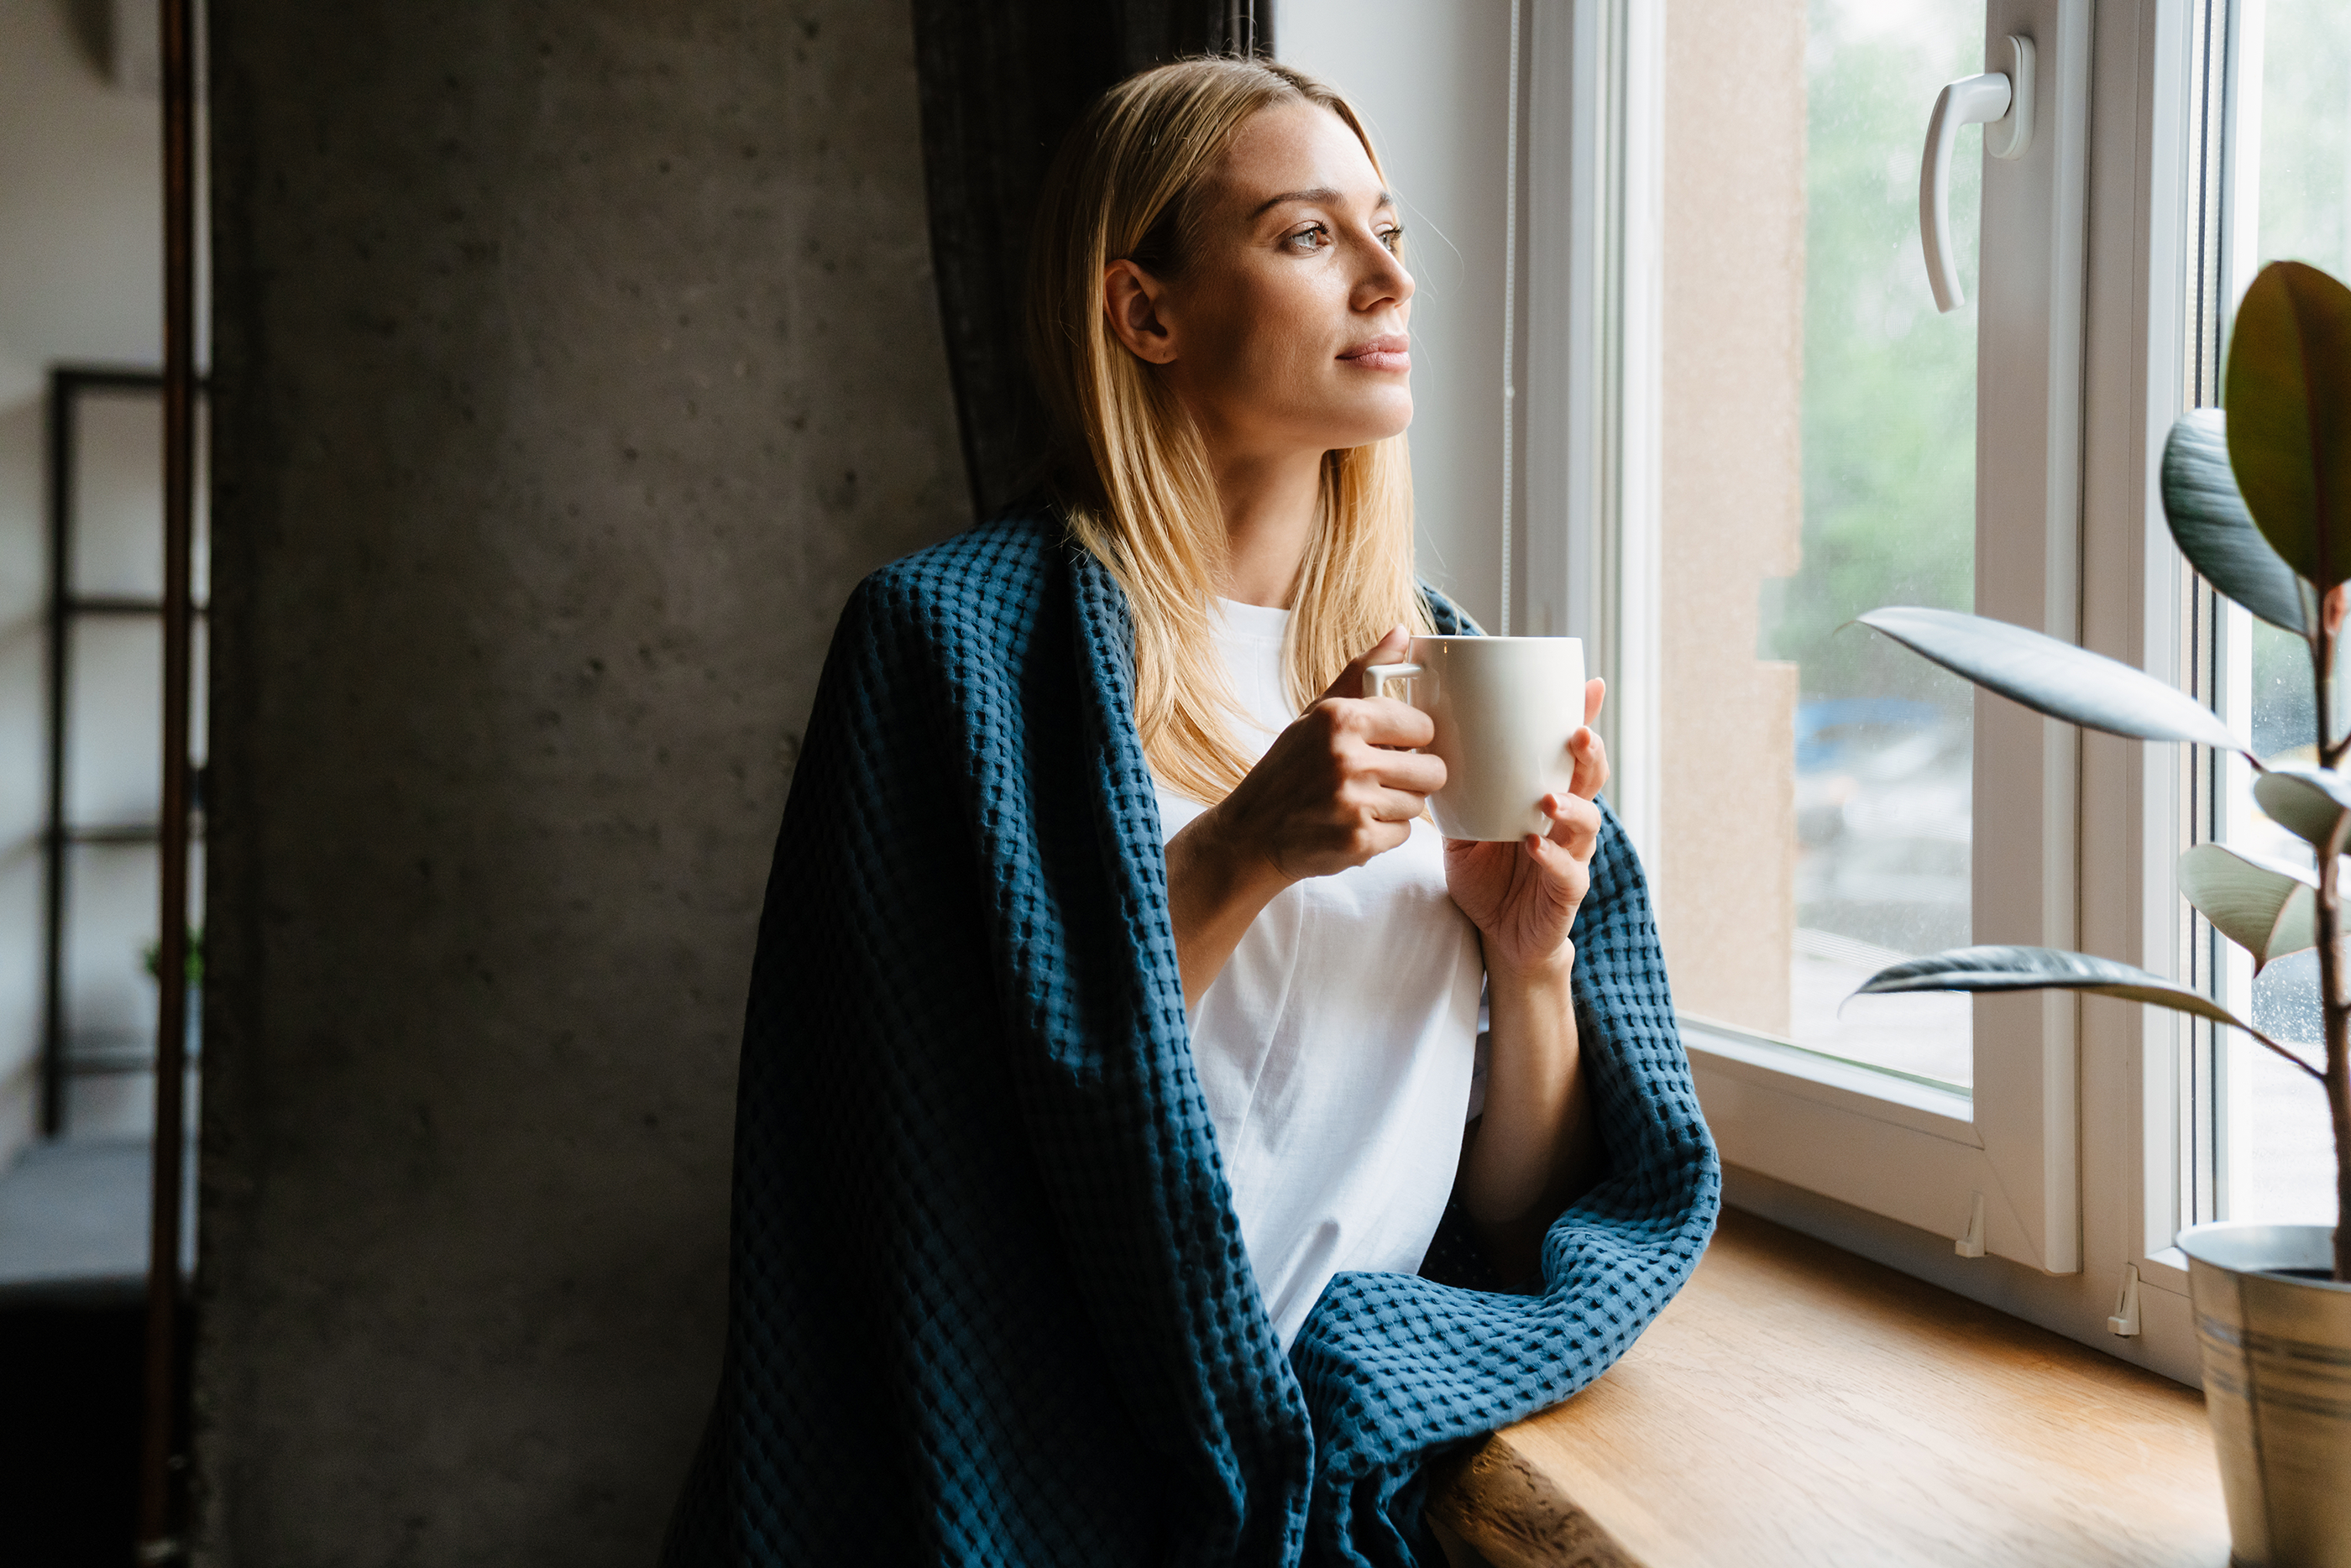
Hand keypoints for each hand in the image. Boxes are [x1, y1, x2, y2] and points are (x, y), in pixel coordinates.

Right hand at [1183, 626, 1447, 886]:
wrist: (1250, 834)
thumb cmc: (1288, 770)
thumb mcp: (1317, 715)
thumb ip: (1362, 673)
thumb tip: (1403, 633)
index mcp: (1341, 718)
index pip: (1423, 726)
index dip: (1412, 739)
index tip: (1391, 745)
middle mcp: (1347, 758)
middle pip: (1433, 770)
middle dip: (1413, 777)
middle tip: (1380, 778)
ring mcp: (1354, 803)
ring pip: (1419, 804)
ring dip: (1396, 806)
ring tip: (1360, 802)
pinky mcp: (1358, 841)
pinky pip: (1404, 834)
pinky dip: (1383, 834)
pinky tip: (1352, 825)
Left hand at [1443, 678, 1608, 977]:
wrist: (1496, 935)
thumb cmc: (1486, 874)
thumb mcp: (1464, 824)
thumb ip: (1458, 790)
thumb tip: (1427, 742)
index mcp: (1547, 797)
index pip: (1570, 754)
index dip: (1584, 720)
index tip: (1589, 686)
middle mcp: (1566, 823)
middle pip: (1592, 780)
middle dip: (1590, 755)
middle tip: (1578, 734)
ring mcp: (1571, 857)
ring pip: (1588, 824)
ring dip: (1572, 806)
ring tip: (1548, 797)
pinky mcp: (1565, 893)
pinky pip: (1568, 872)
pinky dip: (1553, 857)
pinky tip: (1535, 844)